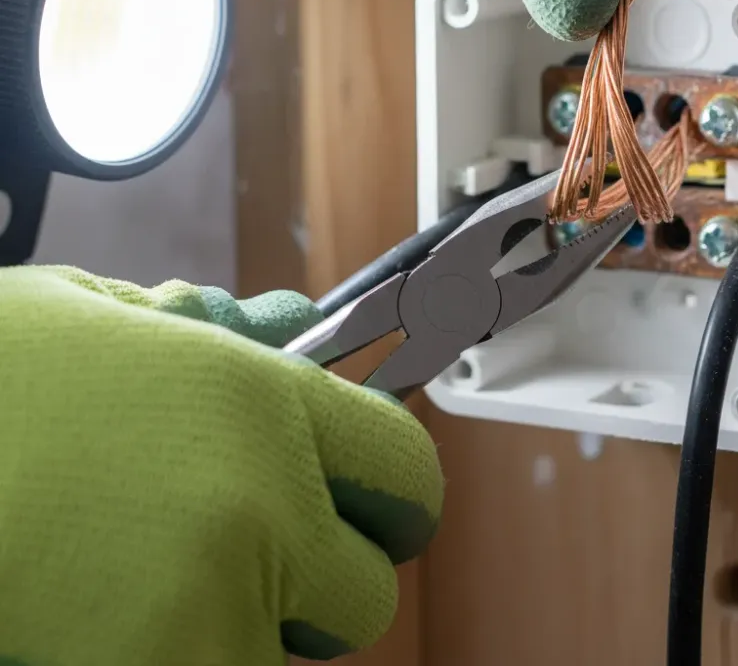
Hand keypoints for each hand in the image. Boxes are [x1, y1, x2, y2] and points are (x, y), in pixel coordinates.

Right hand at [0, 266, 441, 664]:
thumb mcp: (112, 321)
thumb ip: (216, 334)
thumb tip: (288, 327)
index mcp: (265, 403)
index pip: (409, 472)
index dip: (396, 500)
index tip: (377, 512)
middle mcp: (263, 503)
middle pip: (367, 589)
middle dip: (323, 582)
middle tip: (265, 558)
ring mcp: (212, 601)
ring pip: (291, 656)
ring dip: (250, 629)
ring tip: (165, 583)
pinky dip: (194, 656)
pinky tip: (123, 620)